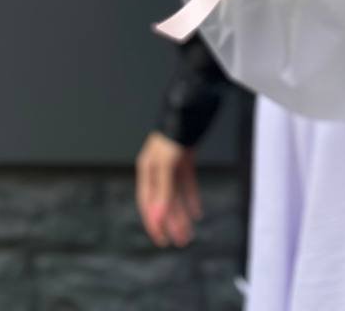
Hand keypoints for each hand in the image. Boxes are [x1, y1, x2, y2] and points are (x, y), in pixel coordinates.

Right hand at [135, 131, 202, 246]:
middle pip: (164, 201)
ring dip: (183, 214)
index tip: (162, 240)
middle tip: (181, 241)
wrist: (192, 103)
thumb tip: (158, 216)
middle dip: (172, 222)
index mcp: (147, 168)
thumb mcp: (167, 161)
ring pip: (176, 194)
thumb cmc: (175, 130)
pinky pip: (187, 182)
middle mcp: (158, 167)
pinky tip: (197, 212)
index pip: (148, 202)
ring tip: (189, 232)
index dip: (154, 222)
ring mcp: (172, 162)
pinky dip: (191, 197)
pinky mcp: (186, 157)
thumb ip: (163, 189)